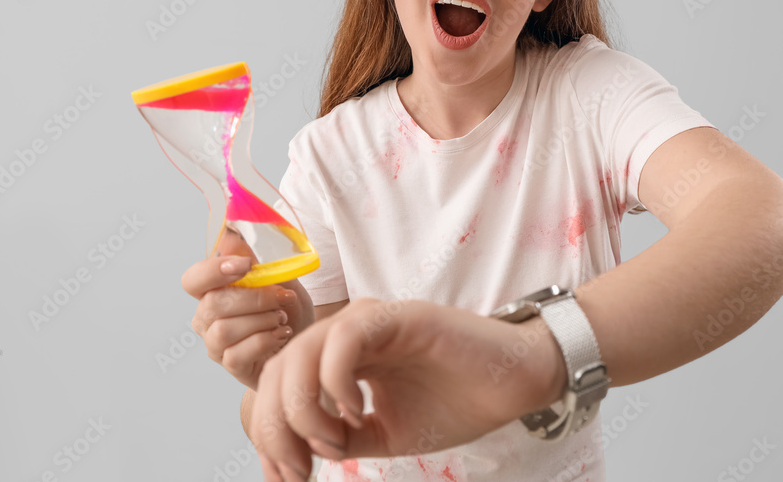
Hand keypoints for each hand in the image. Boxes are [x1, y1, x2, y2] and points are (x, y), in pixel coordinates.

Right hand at [182, 227, 315, 390]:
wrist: (306, 341)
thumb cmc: (287, 308)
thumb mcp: (279, 276)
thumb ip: (256, 257)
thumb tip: (232, 229)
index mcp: (213, 291)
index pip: (193, 280)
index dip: (213, 270)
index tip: (246, 265)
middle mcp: (207, 319)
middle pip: (213, 305)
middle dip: (254, 298)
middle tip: (283, 296)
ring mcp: (216, 345)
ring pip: (224, 330)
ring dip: (261, 320)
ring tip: (282, 317)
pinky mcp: (231, 367)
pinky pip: (237, 354)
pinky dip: (265, 340)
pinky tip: (282, 334)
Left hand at [248, 298, 566, 480]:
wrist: (512, 385)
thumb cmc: (455, 402)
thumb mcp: (384, 433)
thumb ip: (339, 438)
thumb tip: (297, 453)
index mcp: (338, 358)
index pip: (278, 385)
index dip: (270, 432)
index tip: (286, 477)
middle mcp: (345, 333)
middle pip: (276, 370)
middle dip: (276, 426)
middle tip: (298, 469)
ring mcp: (368, 320)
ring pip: (300, 352)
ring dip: (301, 407)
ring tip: (332, 441)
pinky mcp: (394, 316)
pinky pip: (342, 341)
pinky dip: (335, 382)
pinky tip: (355, 412)